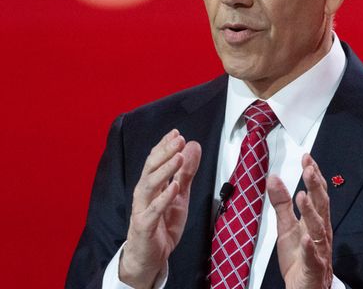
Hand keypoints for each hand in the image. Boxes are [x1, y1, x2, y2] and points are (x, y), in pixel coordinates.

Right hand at [119, 129, 201, 288]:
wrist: (150, 257)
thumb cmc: (162, 225)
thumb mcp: (180, 196)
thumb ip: (185, 173)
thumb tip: (192, 147)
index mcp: (152, 186)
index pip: (155, 161)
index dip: (165, 146)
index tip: (176, 132)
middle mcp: (144, 195)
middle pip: (150, 169)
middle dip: (164, 152)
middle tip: (178, 139)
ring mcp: (142, 210)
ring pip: (149, 186)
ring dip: (164, 170)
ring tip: (178, 157)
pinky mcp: (144, 226)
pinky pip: (152, 211)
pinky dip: (163, 198)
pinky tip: (173, 187)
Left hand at [268, 154, 332, 288]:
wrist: (306, 287)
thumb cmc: (299, 257)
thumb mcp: (286, 227)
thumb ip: (281, 203)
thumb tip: (274, 178)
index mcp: (315, 220)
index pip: (317, 193)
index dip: (313, 175)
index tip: (307, 158)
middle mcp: (321, 231)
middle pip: (321, 205)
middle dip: (316, 186)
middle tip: (309, 169)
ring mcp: (319, 249)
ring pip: (318, 228)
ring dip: (311, 212)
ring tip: (302, 196)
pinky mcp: (313, 267)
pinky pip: (313, 256)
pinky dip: (310, 247)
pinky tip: (305, 238)